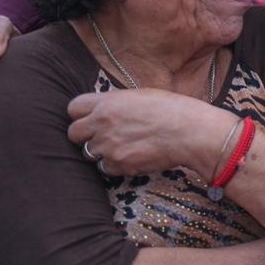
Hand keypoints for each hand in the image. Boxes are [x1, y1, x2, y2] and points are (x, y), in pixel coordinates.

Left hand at [68, 89, 233, 177]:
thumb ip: (117, 103)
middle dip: (85, 135)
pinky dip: (116, 165)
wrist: (191, 132)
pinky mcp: (119, 165)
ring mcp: (108, 146)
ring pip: (89, 153)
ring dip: (102, 151)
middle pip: (73, 133)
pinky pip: (106, 168)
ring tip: (123, 146)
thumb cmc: (173, 109)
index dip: (81, 114)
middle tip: (103, 135)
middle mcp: (102, 124)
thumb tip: (104, 109)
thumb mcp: (141, 96)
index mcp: (108, 103)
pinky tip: (133, 156)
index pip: (73, 108)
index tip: (90, 118)